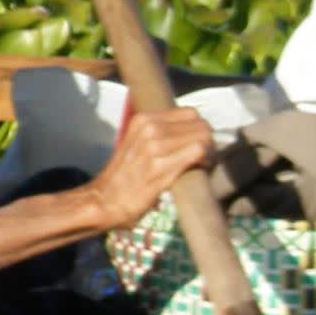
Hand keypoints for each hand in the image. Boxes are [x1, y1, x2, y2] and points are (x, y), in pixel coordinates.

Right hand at [89, 106, 213, 229]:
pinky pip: (198, 152)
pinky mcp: (160, 166)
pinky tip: (201, 170)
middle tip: (205, 157)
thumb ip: (159, 134)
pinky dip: (206, 160)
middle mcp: (148, 128)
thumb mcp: (136, 143)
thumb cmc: (124, 177)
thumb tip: (190, 132)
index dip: (199, 128)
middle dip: (208, 141)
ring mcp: (154, 146)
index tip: (198, 144)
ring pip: (202, 137)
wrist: (104, 201)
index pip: (190, 113)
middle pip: (200, 124)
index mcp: (143, 119)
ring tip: (203, 165)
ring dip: (210, 152)